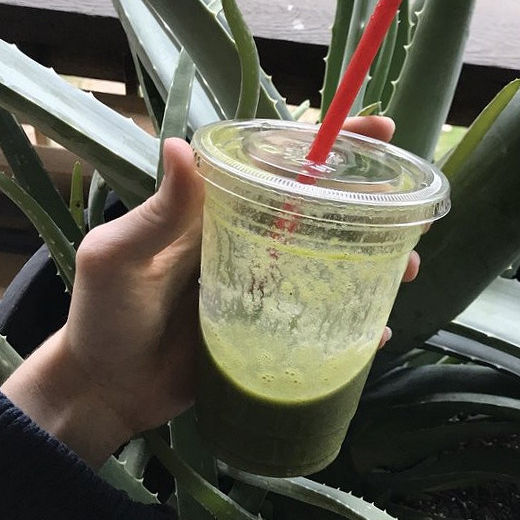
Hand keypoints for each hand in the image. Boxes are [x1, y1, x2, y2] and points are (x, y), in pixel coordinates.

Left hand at [1, 116, 417, 466]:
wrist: (104, 391)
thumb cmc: (104, 315)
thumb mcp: (119, 257)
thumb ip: (156, 212)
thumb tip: (184, 144)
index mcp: (215, 208)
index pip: (277, 161)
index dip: (328, 142)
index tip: (380, 127)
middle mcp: (246, 236)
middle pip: (319, 208)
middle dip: (371, 204)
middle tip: (415, 215)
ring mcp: (261, 283)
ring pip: (329, 258)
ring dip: (374, 258)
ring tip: (411, 268)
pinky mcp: (268, 328)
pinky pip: (319, 315)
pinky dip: (353, 316)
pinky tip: (380, 328)